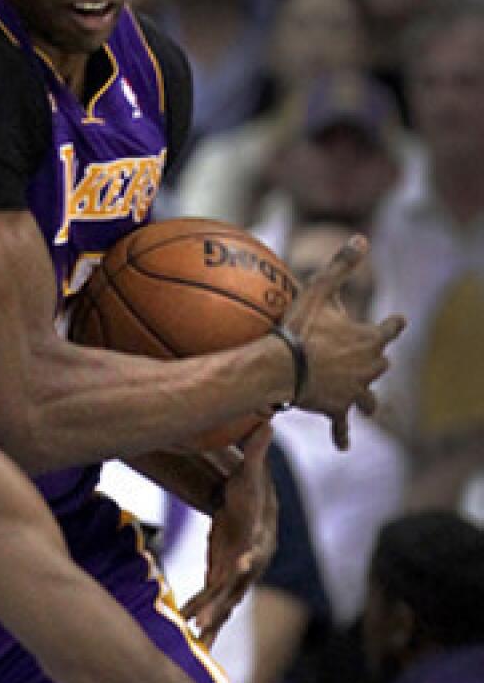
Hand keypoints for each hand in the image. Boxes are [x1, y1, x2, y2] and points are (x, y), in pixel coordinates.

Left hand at [181, 423, 275, 644]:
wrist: (257, 512)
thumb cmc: (253, 491)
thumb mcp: (252, 472)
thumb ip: (256, 451)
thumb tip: (266, 422)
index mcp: (256, 539)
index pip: (253, 552)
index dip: (248, 560)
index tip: (241, 568)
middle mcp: (248, 564)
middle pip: (236, 588)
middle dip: (222, 605)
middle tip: (207, 622)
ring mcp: (235, 575)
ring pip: (223, 603)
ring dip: (211, 620)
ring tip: (196, 640)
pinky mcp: (222, 577)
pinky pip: (211, 600)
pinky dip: (202, 614)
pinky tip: (189, 631)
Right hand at [282, 235, 405, 449]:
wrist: (283, 368)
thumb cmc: (300, 327)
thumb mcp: (319, 289)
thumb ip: (341, 265)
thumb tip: (362, 237)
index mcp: (369, 339)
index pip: (390, 329)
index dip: (393, 324)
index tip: (400, 321)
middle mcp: (370, 368)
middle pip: (380, 365)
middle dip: (376, 361)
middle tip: (372, 358)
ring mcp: (355, 392)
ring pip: (369, 399)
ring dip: (368, 400)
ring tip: (368, 406)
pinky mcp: (338, 409)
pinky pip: (344, 425)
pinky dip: (343, 434)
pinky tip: (344, 445)